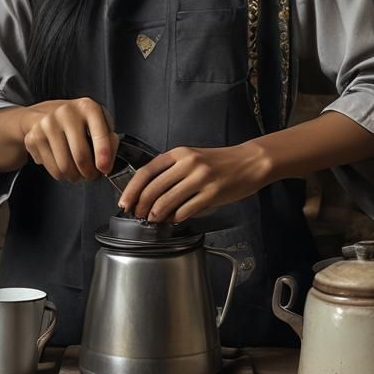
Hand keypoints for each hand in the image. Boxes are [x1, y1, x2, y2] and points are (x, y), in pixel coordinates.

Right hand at [21, 97, 118, 182]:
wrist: (44, 113)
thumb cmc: (77, 121)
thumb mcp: (99, 122)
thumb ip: (109, 140)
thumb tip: (108, 161)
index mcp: (87, 107)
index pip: (99, 133)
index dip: (104, 154)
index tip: (104, 168)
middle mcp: (66, 112)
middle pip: (81, 156)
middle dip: (89, 173)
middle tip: (92, 175)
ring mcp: (47, 124)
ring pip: (65, 167)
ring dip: (75, 177)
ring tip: (78, 172)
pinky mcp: (34, 137)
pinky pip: (52, 169)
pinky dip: (62, 175)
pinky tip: (64, 166)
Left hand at [116, 142, 268, 223]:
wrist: (249, 162)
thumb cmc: (219, 162)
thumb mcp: (192, 158)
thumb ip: (171, 171)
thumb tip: (149, 193)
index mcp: (179, 153)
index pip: (146, 171)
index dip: (132, 189)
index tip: (124, 202)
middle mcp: (188, 164)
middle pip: (153, 189)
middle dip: (141, 206)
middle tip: (138, 215)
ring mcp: (201, 178)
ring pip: (167, 201)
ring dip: (156, 215)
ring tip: (153, 220)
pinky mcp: (212, 194)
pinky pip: (186, 210)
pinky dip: (176, 218)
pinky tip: (174, 220)